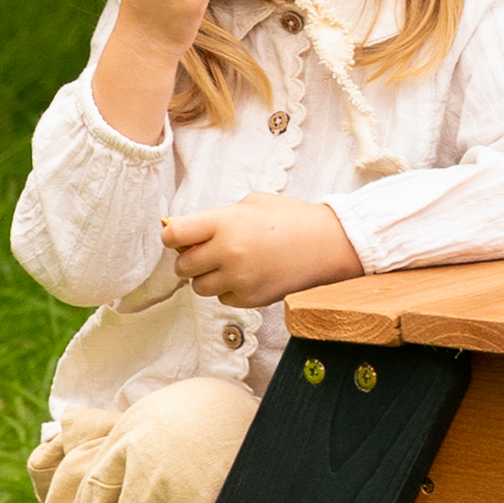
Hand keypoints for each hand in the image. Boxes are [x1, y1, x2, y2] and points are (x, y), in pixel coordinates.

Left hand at [161, 195, 359, 310]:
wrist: (330, 243)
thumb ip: (219, 216)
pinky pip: (223, 299)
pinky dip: (230, 289)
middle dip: (191, 259)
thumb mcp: (253, 203)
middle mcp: (228, 252)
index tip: (180, 237)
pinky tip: (249, 274)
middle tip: (207, 252)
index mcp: (225, 223)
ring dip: (208, 277)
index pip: (174, 235)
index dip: (173, 237)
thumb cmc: (293, 218)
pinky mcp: (251, 298)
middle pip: (182, 266)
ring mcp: (239, 278)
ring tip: (231, 264)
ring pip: (199, 287)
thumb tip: (189, 232)